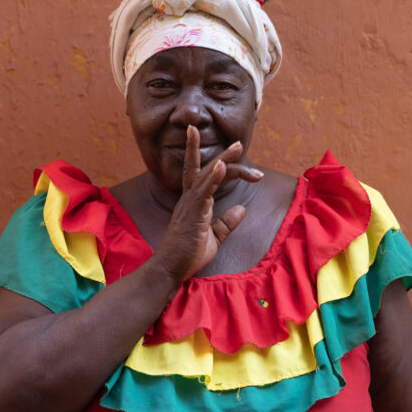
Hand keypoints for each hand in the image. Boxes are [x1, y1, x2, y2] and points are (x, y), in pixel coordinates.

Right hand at [153, 125, 262, 281]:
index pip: (205, 178)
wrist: (169, 270)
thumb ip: (226, 223)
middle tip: (238, 142)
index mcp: (193, 203)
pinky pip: (204, 192)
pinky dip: (214, 177)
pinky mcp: (192, 214)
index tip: (234, 154)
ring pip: (206, 176)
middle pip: (205, 170)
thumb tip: (242, 209)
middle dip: (221, 154)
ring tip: (237, 146)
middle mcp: (189, 199)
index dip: (219, 165)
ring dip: (222, 159)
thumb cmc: (187, 255)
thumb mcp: (213, 237)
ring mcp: (189, 205)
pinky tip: (223, 166)